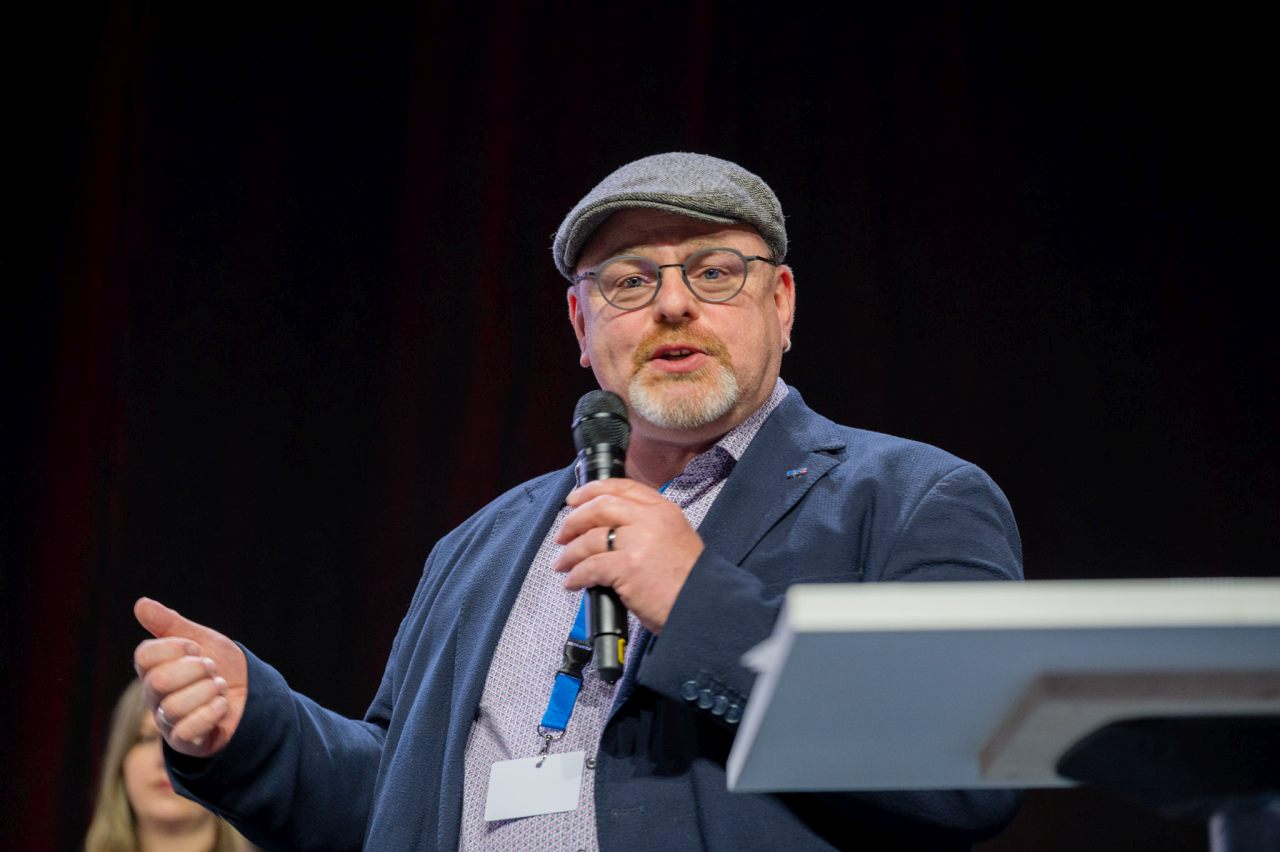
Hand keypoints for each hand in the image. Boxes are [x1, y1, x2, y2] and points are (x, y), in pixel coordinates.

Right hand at [133, 598, 246, 758]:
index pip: (144, 656)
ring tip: (220, 687)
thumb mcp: (203, 640)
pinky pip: (185, 731)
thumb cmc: (222, 667)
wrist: (253, 696)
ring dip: (208, 692)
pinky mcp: (184, 743)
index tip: (196, 648)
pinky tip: (222, 705)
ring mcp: (167, 721)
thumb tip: (140, 603)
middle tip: (213, 669)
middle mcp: (154, 697)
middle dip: (196, 670)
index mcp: (154, 669)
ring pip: (173, 707)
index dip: (175, 647)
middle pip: (157, 682)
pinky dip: (210, 712)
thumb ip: (171, 625)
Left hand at [553, 479, 703, 632]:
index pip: (622, 488)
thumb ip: (648, 528)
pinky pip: (590, 567)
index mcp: (664, 510)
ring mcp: (638, 542)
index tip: (575, 499)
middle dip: (574, 520)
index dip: (592, 490)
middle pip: (600, 506)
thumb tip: (611, 532)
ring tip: (563, 563)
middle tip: (562, 533)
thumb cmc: (690, 582)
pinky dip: (576, 575)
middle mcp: (650, 520)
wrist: (704, 607)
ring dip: (570, 552)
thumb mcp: (675, 539)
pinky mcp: (627, 567)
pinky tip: (573, 582)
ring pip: (590, 538)